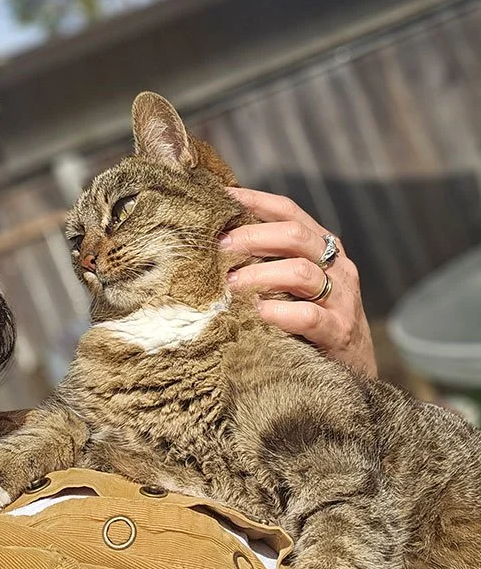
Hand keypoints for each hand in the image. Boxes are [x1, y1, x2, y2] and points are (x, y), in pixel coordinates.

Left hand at [220, 187, 376, 376]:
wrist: (352, 371)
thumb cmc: (310, 323)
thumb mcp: (293, 284)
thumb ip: (268, 261)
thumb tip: (216, 241)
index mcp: (322, 249)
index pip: (289, 211)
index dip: (255, 200)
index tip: (222, 196)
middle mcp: (336, 267)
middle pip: (294, 235)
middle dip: (252, 236)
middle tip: (219, 246)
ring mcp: (341, 299)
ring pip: (301, 272)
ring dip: (259, 274)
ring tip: (230, 284)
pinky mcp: (339, 332)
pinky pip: (308, 316)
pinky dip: (278, 312)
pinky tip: (256, 313)